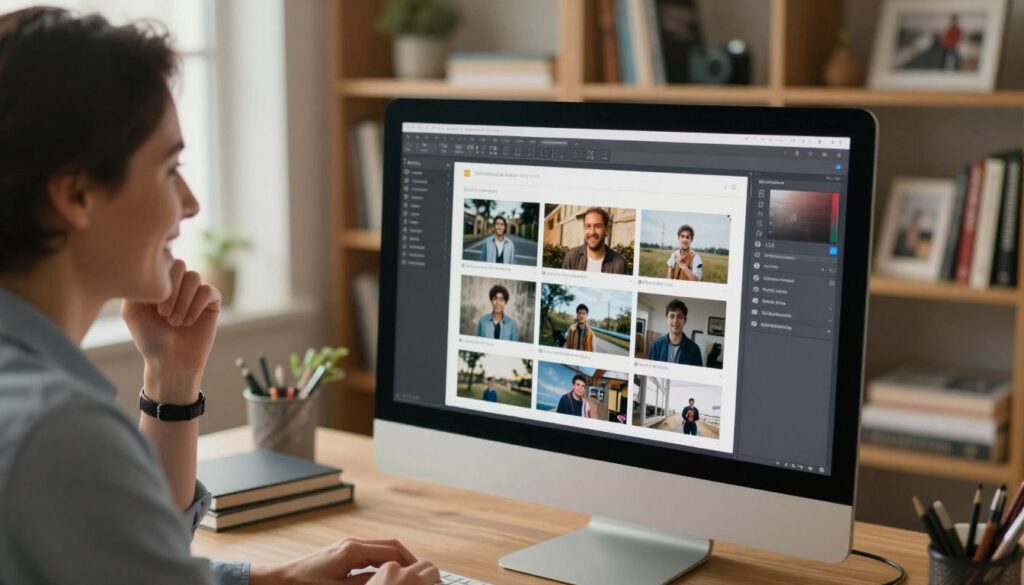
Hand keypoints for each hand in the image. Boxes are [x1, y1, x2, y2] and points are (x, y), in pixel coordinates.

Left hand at [122, 259, 220, 403]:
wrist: (170, 361)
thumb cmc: (150, 339)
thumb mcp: (132, 312)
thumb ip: (136, 288)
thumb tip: (150, 269)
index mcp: (160, 283)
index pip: (162, 263)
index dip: (159, 282)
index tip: (152, 307)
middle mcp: (178, 284)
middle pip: (180, 265)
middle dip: (172, 290)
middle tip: (163, 314)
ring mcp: (195, 292)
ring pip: (194, 277)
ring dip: (183, 300)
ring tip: (175, 322)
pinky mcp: (211, 302)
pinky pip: (208, 290)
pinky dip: (196, 306)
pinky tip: (188, 322)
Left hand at [251, 538, 439, 584]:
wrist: (278, 581)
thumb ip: (367, 584)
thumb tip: (390, 580)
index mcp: (354, 550)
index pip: (393, 550)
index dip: (411, 561)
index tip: (422, 573)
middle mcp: (352, 543)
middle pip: (389, 545)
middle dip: (407, 559)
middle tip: (419, 575)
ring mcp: (346, 546)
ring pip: (380, 549)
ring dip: (394, 561)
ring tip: (404, 577)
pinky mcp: (341, 553)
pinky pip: (369, 555)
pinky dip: (381, 563)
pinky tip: (383, 578)